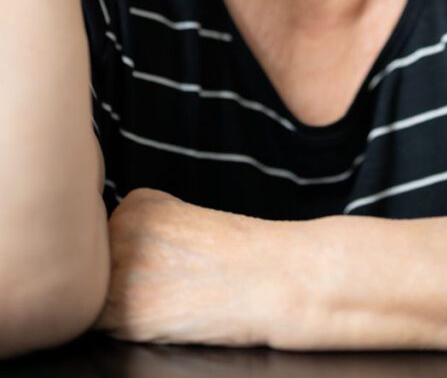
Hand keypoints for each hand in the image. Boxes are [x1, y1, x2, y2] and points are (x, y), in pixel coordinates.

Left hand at [92, 187, 284, 346]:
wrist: (268, 277)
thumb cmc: (239, 257)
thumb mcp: (185, 221)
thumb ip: (146, 231)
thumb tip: (111, 259)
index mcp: (137, 201)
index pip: (109, 238)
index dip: (138, 260)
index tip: (173, 262)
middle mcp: (120, 225)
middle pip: (98, 266)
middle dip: (124, 281)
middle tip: (171, 284)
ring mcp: (117, 264)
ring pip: (93, 297)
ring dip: (120, 306)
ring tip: (169, 300)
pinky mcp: (120, 307)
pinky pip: (95, 325)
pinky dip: (120, 329)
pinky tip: (159, 317)